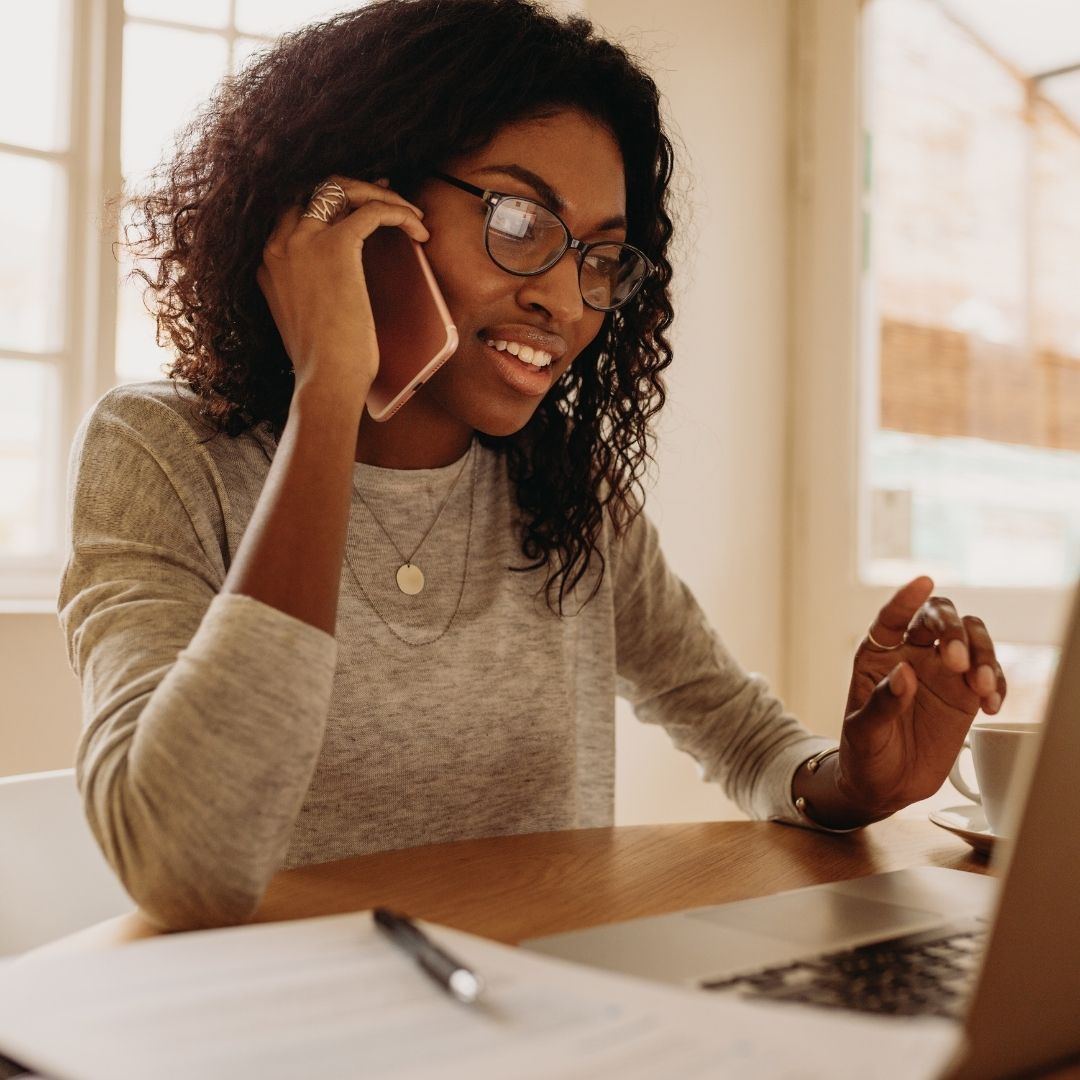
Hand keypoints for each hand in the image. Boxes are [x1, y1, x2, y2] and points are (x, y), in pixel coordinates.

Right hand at [256, 176, 428, 397]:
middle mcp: (280, 244)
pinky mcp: (336, 246)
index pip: (297, 210)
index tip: (362, 205)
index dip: (333, 202)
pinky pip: (372, 210)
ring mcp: (304, 241)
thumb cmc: (326, 363)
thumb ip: (310, 289)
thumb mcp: (306, 318)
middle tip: (388, 196)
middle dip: (355, 187)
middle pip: (316, 190)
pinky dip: (399, 212)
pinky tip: (419, 228)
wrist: (326, 380)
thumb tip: (342, 279)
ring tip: (410, 212)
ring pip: (342, 188)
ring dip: (380, 194)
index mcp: (270, 261)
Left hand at [836, 576, 1006, 818]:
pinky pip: (989, 674)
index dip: (906, 598)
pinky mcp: (966, 695)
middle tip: (956, 660)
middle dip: (953, 629)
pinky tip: (991, 704)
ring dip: (982, 651)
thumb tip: (904, 673)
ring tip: (980, 686)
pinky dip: (996, 682)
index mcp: (877, 655)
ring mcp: (942, 672)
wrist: (886, 786)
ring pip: (971, 637)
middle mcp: (912, 654)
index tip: (923, 583)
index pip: (892, 617)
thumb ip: (881, 704)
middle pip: (938, 618)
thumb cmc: (864, 754)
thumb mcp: (863, 733)